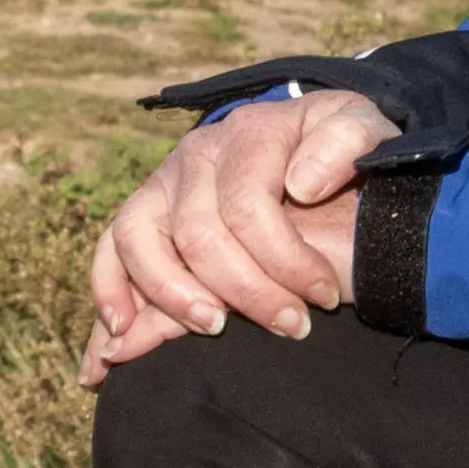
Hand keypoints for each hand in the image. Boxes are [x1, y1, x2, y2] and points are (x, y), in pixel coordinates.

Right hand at [85, 91, 389, 378]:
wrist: (316, 152)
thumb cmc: (341, 150)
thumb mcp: (361, 128)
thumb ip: (348, 140)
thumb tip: (302, 184)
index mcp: (247, 132)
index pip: (248, 205)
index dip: (286, 259)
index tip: (324, 296)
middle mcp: (193, 155)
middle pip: (197, 233)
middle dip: (247, 291)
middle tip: (292, 326)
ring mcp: (161, 186)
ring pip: (138, 241)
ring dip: (171, 295)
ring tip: (214, 326)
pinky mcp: (142, 216)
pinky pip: (108, 253)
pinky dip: (107, 294)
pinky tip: (117, 339)